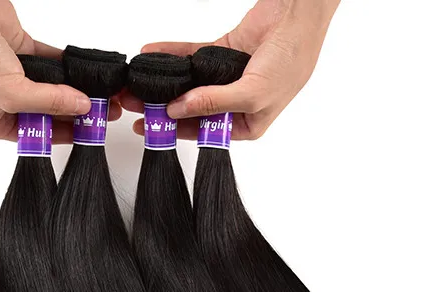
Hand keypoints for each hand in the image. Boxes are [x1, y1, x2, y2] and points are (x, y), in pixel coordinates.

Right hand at [0, 0, 122, 141]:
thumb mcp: (11, 91)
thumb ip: (49, 101)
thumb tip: (81, 106)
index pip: (36, 135)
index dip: (63, 135)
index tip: (89, 133)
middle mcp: (3, 101)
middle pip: (46, 112)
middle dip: (73, 113)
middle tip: (101, 114)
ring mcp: (13, 76)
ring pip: (52, 88)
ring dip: (74, 90)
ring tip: (100, 96)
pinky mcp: (22, 51)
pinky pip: (51, 63)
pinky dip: (68, 68)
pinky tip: (86, 73)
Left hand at [122, 0, 340, 139]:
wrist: (300, 12)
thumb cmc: (292, 59)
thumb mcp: (253, 93)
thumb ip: (214, 102)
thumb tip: (179, 109)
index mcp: (248, 124)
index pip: (206, 132)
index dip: (178, 130)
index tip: (152, 127)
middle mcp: (236, 104)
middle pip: (193, 108)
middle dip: (164, 107)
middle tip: (137, 106)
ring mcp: (227, 78)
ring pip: (190, 83)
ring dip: (165, 82)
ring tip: (138, 84)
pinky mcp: (222, 52)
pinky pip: (192, 56)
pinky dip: (172, 55)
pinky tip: (152, 55)